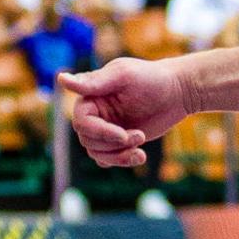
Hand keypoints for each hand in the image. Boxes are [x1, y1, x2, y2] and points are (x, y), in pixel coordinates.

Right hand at [57, 54, 195, 167]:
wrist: (177, 92)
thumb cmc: (150, 77)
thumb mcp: (123, 76)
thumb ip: (93, 82)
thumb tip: (60, 79)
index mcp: (91, 96)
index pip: (81, 121)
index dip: (100, 132)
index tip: (123, 135)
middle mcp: (96, 113)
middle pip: (88, 140)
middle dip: (114, 144)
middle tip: (140, 135)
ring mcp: (107, 128)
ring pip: (97, 153)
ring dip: (119, 156)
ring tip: (141, 148)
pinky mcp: (120, 142)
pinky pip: (109, 160)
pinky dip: (122, 161)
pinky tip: (141, 156)